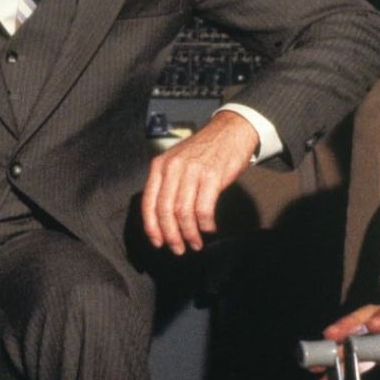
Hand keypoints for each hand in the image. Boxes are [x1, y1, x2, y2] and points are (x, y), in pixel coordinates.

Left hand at [141, 110, 258, 254]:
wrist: (230, 130)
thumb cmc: (205, 151)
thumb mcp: (177, 162)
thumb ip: (168, 184)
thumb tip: (163, 219)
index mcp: (160, 166)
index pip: (149, 202)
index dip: (152, 227)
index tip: (158, 242)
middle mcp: (172, 167)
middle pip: (165, 210)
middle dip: (171, 235)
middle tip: (178, 249)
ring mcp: (192, 170)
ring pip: (183, 212)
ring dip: (189, 233)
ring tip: (195, 243)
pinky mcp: (212, 175)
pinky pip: (204, 208)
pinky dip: (205, 224)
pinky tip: (209, 228)